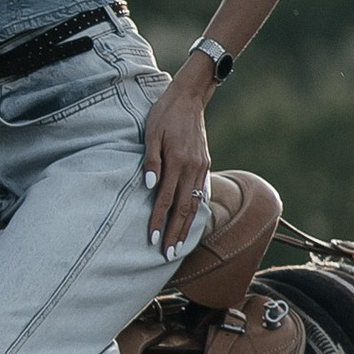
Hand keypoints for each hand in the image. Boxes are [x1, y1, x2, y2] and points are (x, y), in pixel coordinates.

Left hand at [141, 72, 213, 256]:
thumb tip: (148, 186)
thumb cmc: (164, 114)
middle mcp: (193, 168)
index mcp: (178, 161)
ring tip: (179, 247)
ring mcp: (201, 167)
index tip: (151, 240)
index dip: (158, 221)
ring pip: (194, 204)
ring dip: (187, 227)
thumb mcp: (151, 133)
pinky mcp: (204, 164)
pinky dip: (196, 211)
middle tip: (167, 255)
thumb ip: (150, 160)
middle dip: (175, 234)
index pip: (166, 199)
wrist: (189, 97)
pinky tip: (191, 223)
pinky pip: (201, 193)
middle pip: (183, 208)